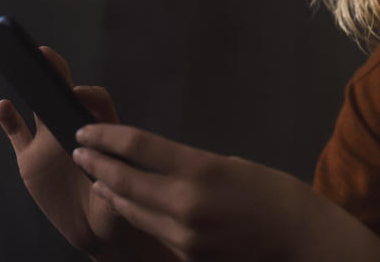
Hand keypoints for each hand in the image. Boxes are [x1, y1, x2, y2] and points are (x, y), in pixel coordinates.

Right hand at [0, 46, 126, 257]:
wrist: (93, 229)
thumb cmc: (115, 210)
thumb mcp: (120, 197)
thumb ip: (114, 183)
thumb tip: (109, 168)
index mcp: (101, 133)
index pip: (97, 102)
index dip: (88, 95)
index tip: (78, 95)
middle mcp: (75, 131)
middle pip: (66, 94)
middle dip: (57, 72)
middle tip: (45, 54)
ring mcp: (50, 143)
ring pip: (40, 108)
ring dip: (32, 87)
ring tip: (22, 64)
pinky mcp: (30, 160)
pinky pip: (17, 134)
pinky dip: (8, 120)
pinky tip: (3, 105)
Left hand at [73, 125, 379, 261]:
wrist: (299, 241)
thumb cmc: (272, 193)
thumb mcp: (230, 164)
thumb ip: (189, 166)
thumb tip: (155, 163)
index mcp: (200, 170)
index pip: (138, 147)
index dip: (107, 137)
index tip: (87, 131)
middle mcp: (184, 203)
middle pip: (125, 180)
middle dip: (97, 163)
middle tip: (79, 152)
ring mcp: (182, 235)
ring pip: (131, 209)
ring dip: (108, 190)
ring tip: (94, 175)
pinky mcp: (185, 257)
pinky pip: (151, 230)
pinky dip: (133, 212)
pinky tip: (124, 203)